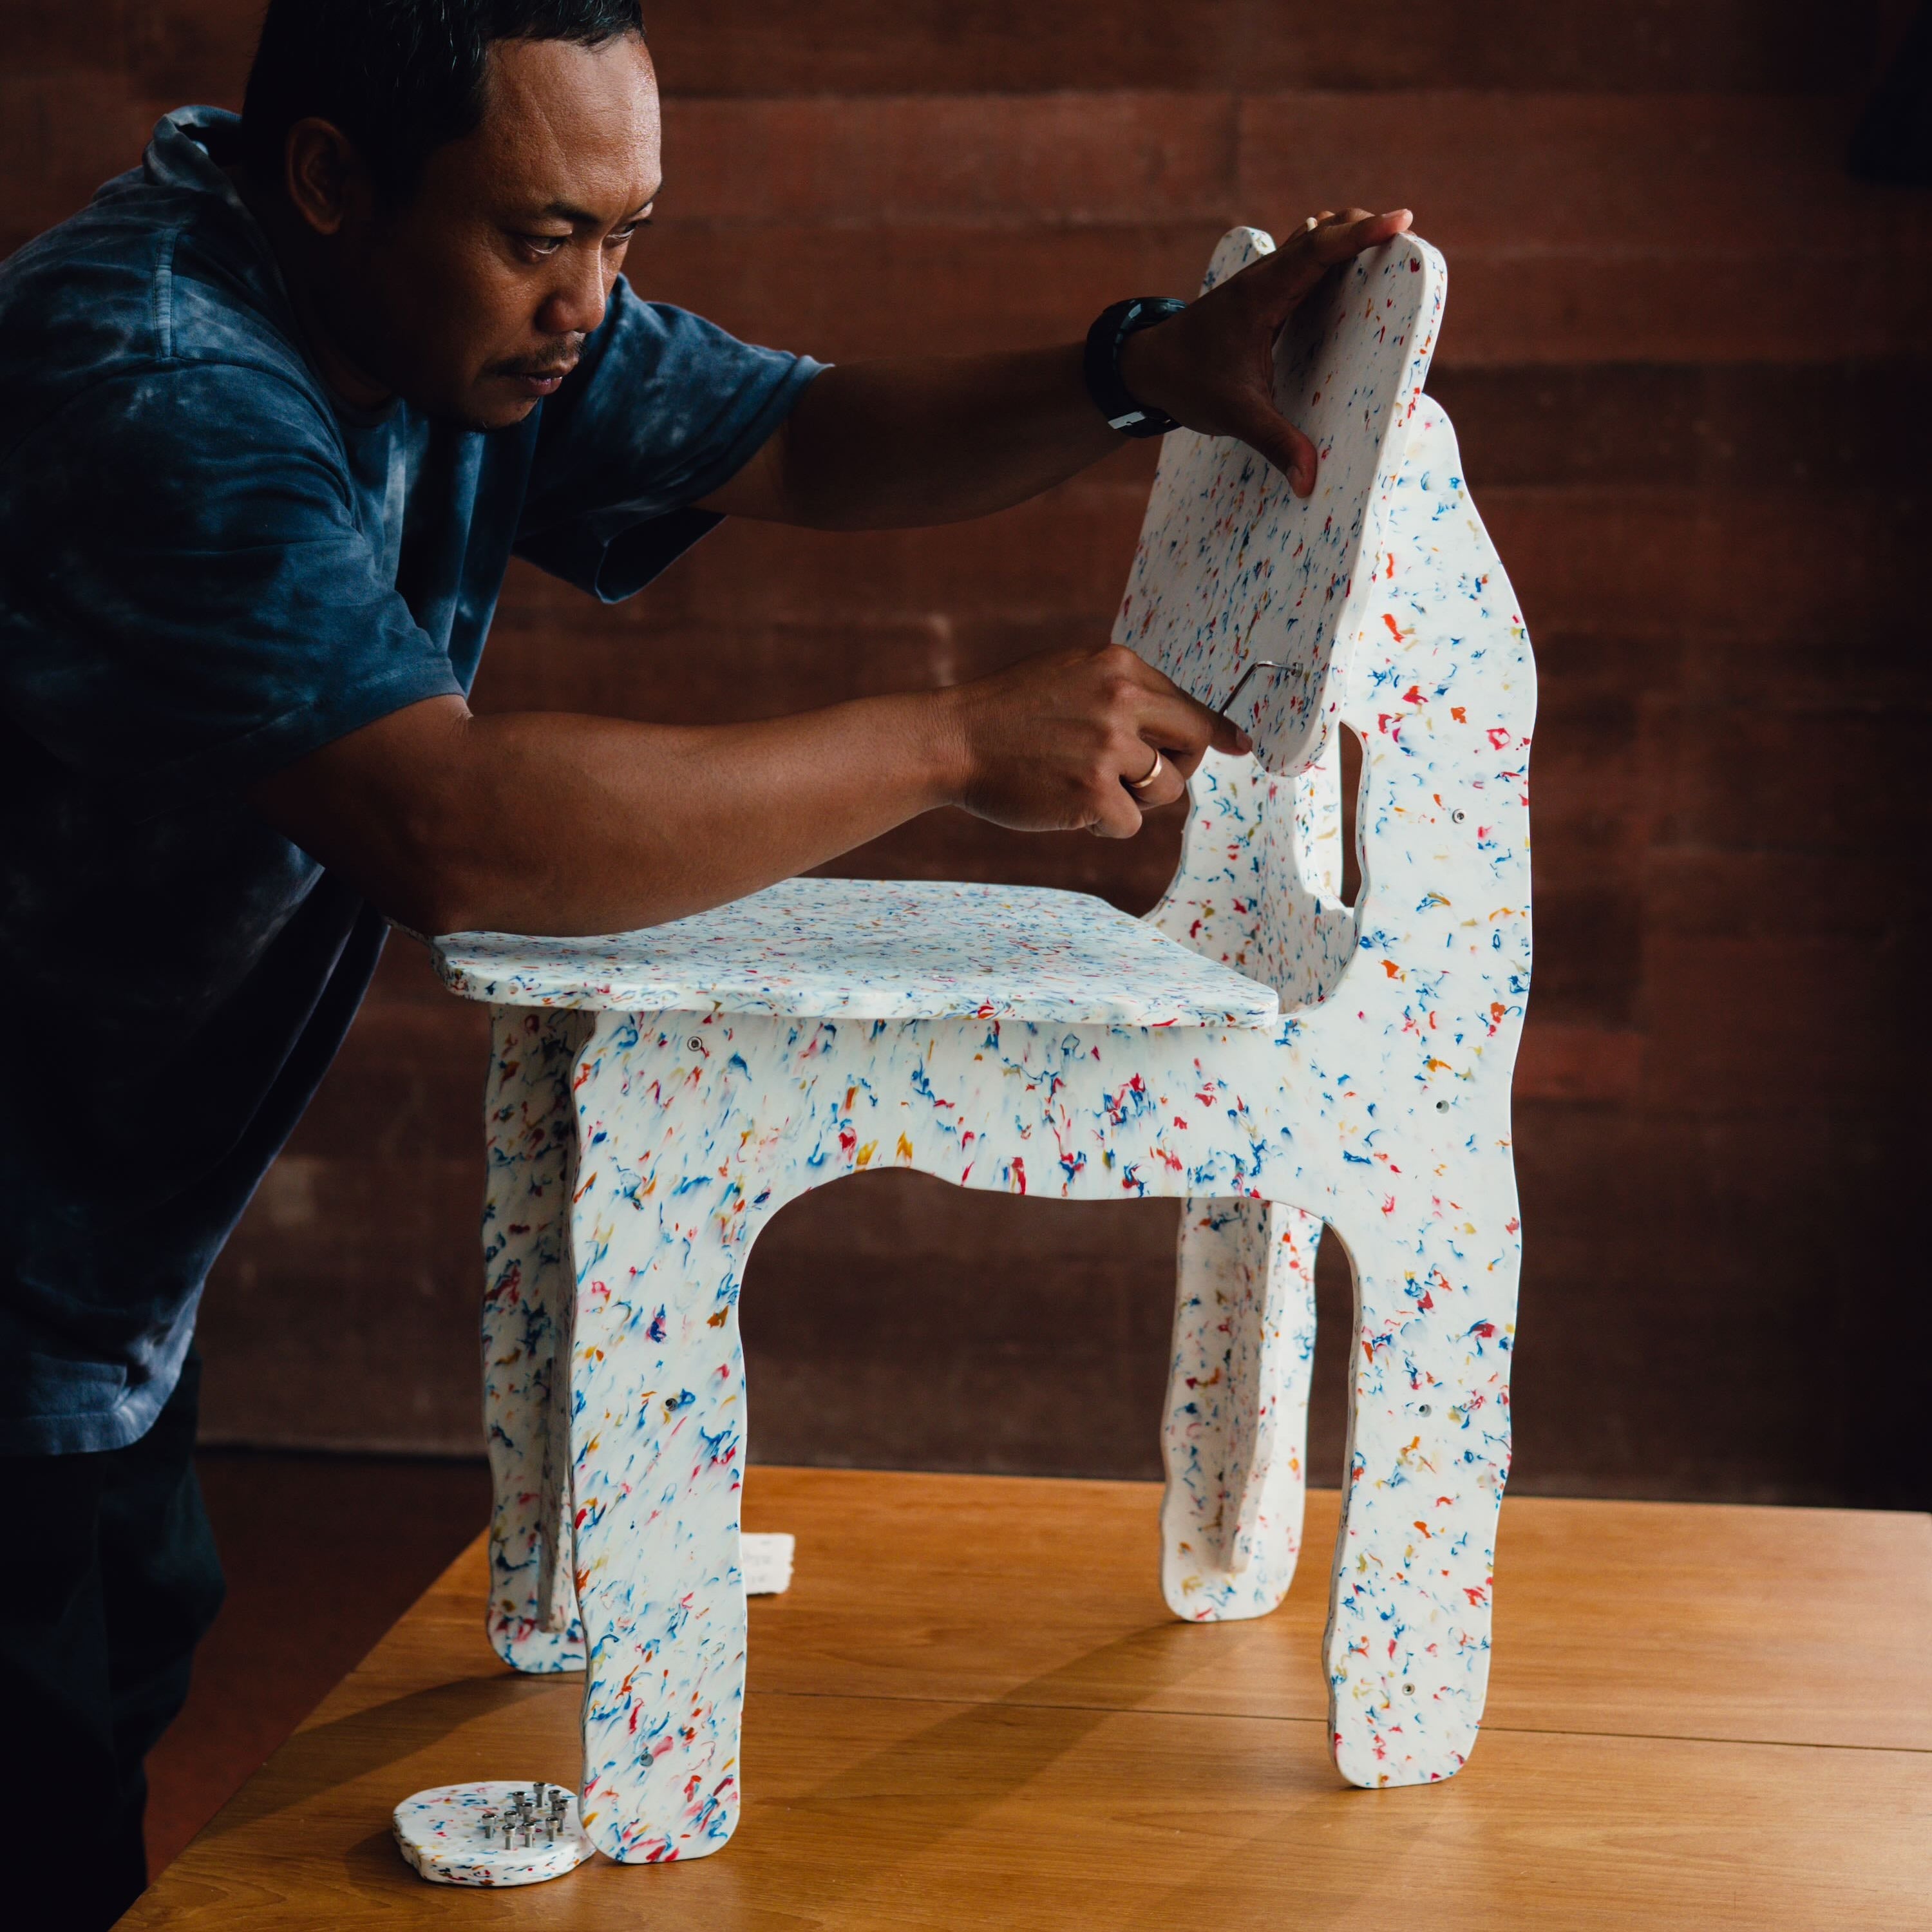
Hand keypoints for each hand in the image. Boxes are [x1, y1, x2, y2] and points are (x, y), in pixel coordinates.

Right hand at [934, 644, 1249, 839]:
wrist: (952, 741)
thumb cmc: (1009, 715)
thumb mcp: (1071, 675)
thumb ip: (1124, 692)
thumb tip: (1197, 726)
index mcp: (1119, 666)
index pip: (1188, 704)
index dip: (1214, 732)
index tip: (1238, 746)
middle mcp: (1121, 699)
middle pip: (1192, 744)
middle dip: (1176, 767)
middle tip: (1138, 777)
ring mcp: (1108, 747)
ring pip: (1166, 788)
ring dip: (1135, 798)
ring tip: (1089, 787)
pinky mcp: (1093, 793)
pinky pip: (1131, 822)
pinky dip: (1104, 825)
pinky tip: (1069, 807)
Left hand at [1116, 206, 1413, 496]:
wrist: (1145, 368)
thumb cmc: (1187, 383)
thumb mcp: (1234, 416)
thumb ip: (1274, 443)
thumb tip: (1309, 482)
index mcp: (1260, 295)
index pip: (1317, 250)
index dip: (1360, 235)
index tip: (1401, 220)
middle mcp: (1264, 278)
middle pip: (1322, 232)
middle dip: (1363, 227)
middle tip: (1403, 234)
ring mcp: (1263, 282)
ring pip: (1313, 239)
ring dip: (1348, 235)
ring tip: (1387, 242)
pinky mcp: (1264, 295)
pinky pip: (1305, 261)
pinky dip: (1331, 254)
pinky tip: (1351, 265)